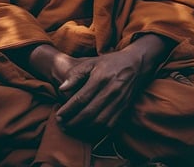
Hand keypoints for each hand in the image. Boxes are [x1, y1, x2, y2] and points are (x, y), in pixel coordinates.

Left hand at [56, 33, 174, 133]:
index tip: (58, 115)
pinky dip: (97, 130)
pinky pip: (110, 125)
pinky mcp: (124, 109)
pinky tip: (87, 128)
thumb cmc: (110, 62)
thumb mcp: (91, 62)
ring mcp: (119, 102)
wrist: (135, 65)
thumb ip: (76, 75)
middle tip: (62, 124)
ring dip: (83, 128)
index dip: (68, 109)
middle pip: (89, 113)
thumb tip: (62, 88)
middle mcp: (111, 91)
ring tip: (72, 127)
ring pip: (99, 122)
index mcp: (101, 78)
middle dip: (73, 121)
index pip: (81, 99)